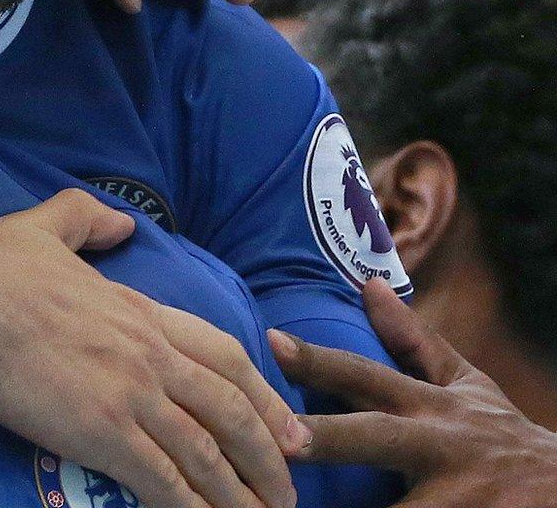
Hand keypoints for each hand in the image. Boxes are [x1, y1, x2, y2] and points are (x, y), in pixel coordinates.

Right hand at [0, 189, 306, 507]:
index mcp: (140, 310)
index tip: (285, 424)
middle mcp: (149, 355)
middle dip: (266, 453)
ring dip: (239, 491)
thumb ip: (87, 219)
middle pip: (230, 410)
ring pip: (205, 452)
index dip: (263, 393)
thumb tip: (122, 223)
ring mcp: (130, 395)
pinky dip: (192, 506)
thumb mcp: (46, 226)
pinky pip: (162, 479)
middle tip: (288, 488)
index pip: (223, 354)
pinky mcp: (101, 433)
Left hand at [272, 279, 556, 506]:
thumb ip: (413, 343)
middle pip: (377, 438)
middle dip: (332, 439)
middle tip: (283, 439)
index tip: (271, 342)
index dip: (319, 359)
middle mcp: (439, 446)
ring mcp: (457, 497)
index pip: (366, 375)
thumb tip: (368, 284)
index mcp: (430, 407)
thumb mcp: (466, 386)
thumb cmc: (498, 436)